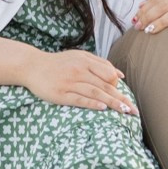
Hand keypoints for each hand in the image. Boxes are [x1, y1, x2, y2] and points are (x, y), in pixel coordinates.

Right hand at [20, 49, 136, 114]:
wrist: (33, 66)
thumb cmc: (59, 63)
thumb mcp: (79, 57)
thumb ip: (100, 64)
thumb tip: (120, 75)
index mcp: (85, 61)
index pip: (108, 74)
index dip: (118, 86)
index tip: (126, 98)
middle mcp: (79, 71)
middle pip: (104, 86)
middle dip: (121, 98)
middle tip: (134, 110)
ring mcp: (70, 83)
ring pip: (95, 93)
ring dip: (111, 102)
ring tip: (124, 111)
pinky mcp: (61, 94)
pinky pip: (79, 99)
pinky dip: (92, 103)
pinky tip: (102, 108)